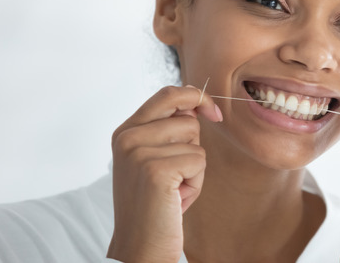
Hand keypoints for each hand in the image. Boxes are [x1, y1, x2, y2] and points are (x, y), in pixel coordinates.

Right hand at [106, 86, 221, 262]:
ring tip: (174, 189)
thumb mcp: (156, 159)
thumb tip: (197, 104)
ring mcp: (138, 152)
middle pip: (187, 117)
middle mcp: (127, 137)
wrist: (141, 246)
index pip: (167, 93)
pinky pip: (199, 160)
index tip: (214, 112)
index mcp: (125, 131)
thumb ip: (169, 130)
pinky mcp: (155, 169)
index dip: (197, 96)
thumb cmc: (156, 204)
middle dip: (195, 144)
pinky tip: (176, 198)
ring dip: (195, 167)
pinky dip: (196, 182)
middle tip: (177, 174)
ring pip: (196, 141)